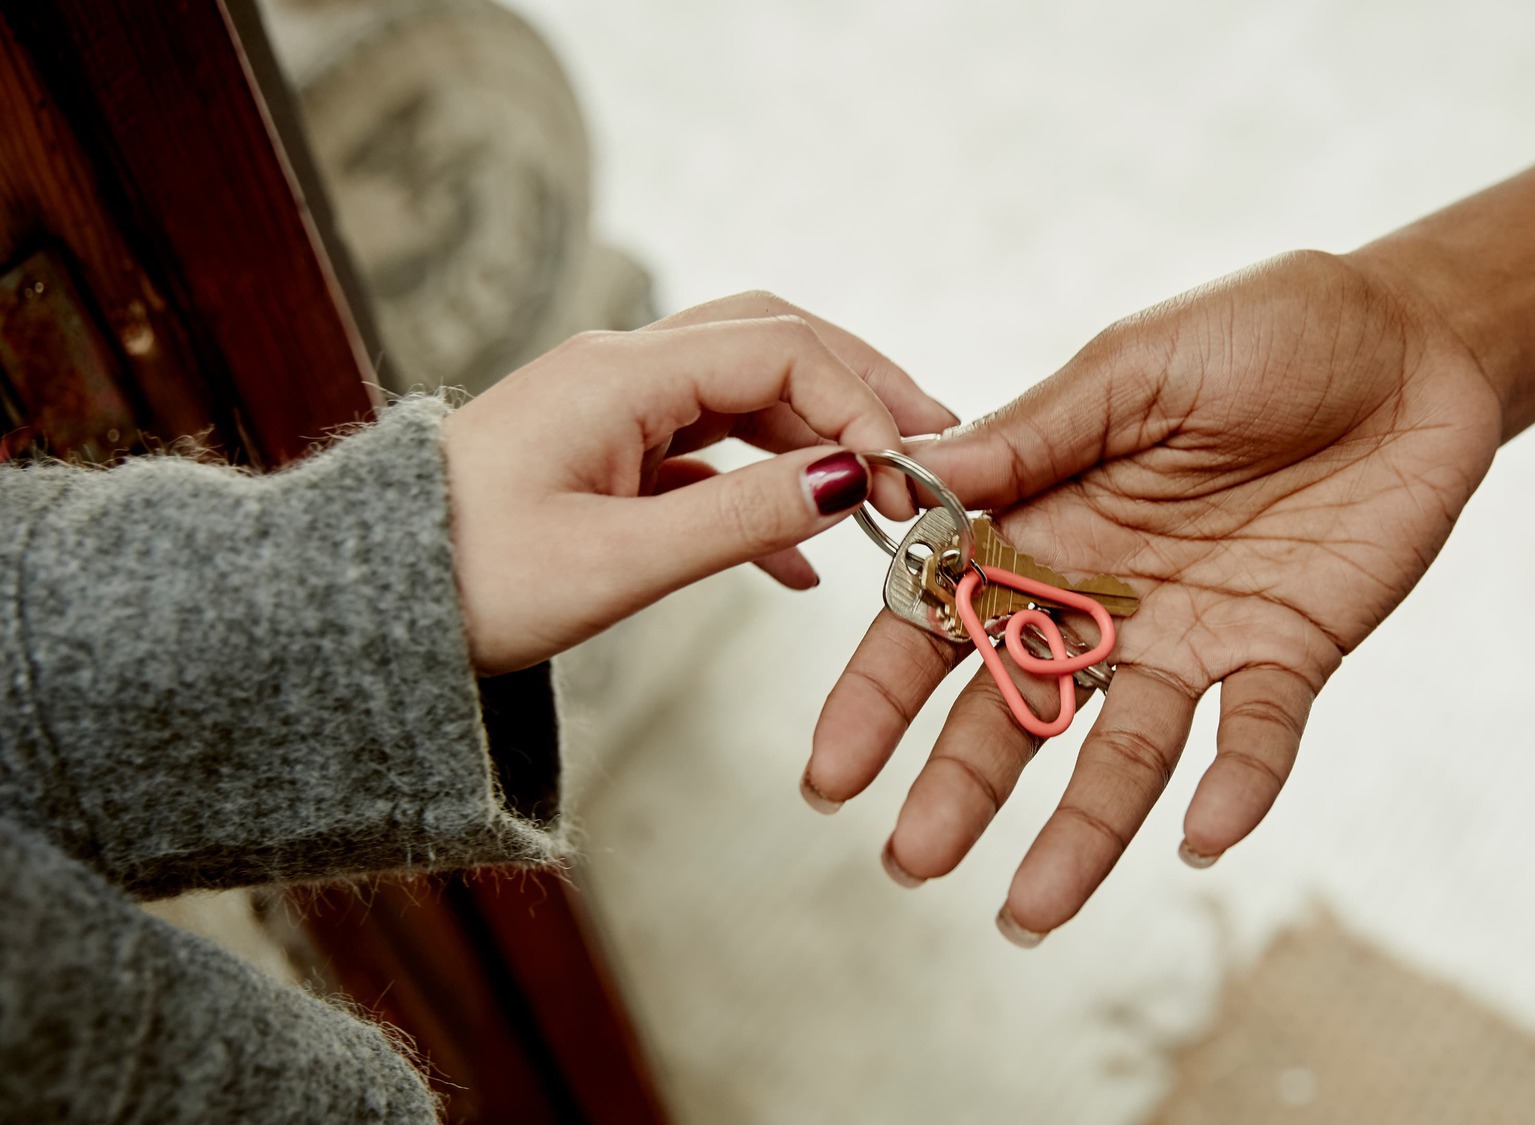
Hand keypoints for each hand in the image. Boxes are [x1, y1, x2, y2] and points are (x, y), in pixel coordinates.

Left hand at [446, 293, 954, 673]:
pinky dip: (765, 488)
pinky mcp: (603, 455)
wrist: (357, 612)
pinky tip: (804, 557)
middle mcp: (619, 370)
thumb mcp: (616, 562)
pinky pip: (707, 452)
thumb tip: (854, 478)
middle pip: (772, 343)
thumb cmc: (466, 585)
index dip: (860, 402)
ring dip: (819, 438)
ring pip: (744, 395)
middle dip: (859, 388)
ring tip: (890, 492)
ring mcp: (611, 410)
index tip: (910, 473)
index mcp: (618, 375)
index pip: (779, 350)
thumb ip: (741, 515)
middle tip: (935, 442)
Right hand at [805, 250, 1503, 943]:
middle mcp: (1106, 594)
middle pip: (1015, 704)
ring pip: (1125, 750)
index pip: (941, 617)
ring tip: (1031, 911)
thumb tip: (904, 481)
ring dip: (1080, 828)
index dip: (882, 695)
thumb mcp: (1136, 365)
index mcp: (1047, 520)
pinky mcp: (1290, 653)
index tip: (830, 773)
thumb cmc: (1264, 329)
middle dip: (961, 784)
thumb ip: (1034, 433)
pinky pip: (1258, 734)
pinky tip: (1204, 838)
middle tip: (910, 860)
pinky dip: (1236, 785)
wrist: (1414, 339)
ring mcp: (1196, 634)